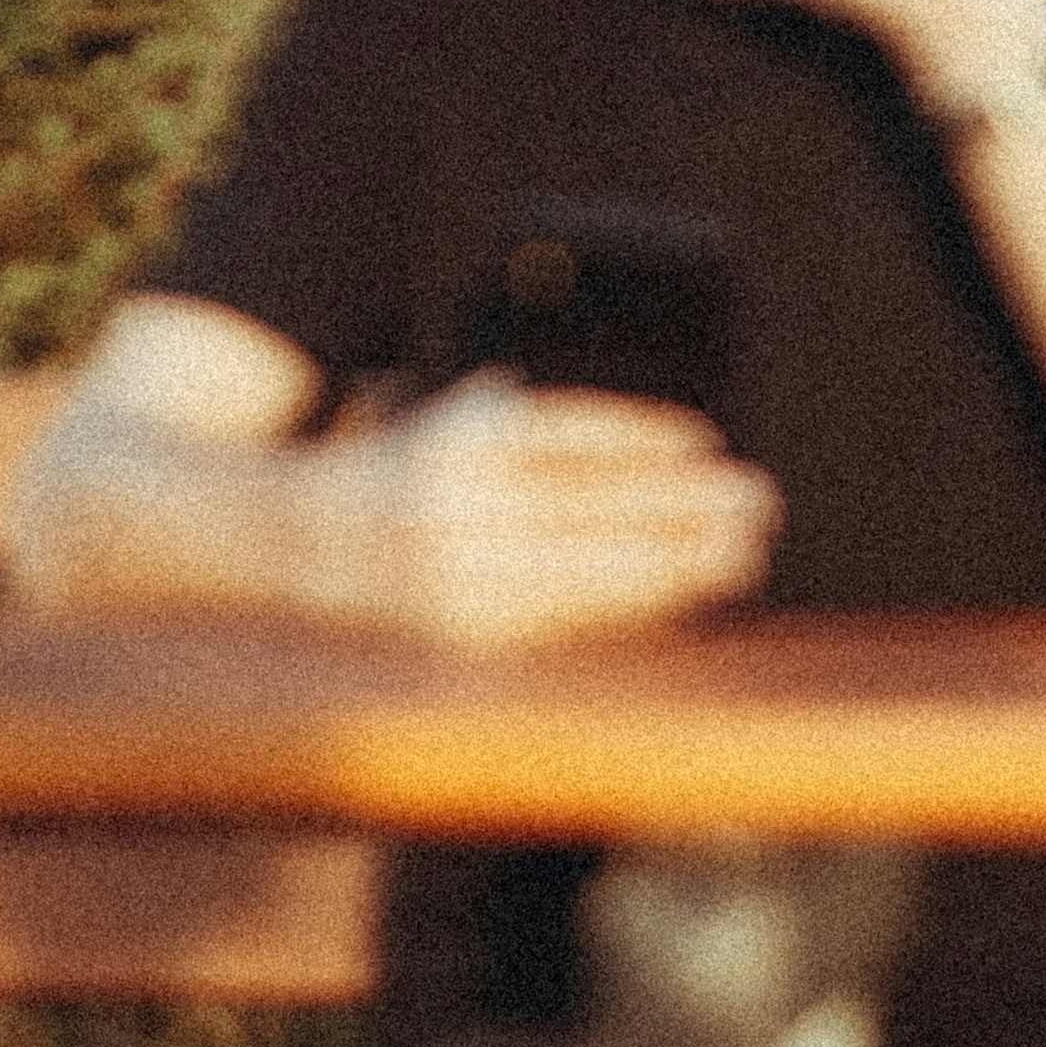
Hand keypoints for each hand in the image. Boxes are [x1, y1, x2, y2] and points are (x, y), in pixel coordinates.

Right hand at [306, 374, 776, 651]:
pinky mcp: (460, 628)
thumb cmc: (387, 476)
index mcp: (458, 437)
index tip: (705, 444)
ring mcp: (458, 569)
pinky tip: (674, 597)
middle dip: (683, 505)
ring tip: (741, 554)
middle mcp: (458, 501)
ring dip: (672, 562)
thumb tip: (651, 445)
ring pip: (587, 566)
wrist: (287, 544)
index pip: (570, 434)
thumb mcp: (439, 417)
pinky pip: (562, 617)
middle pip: (593, 502)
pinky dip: (624, 605)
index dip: (643, 437)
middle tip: (758, 502)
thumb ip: (518, 419)